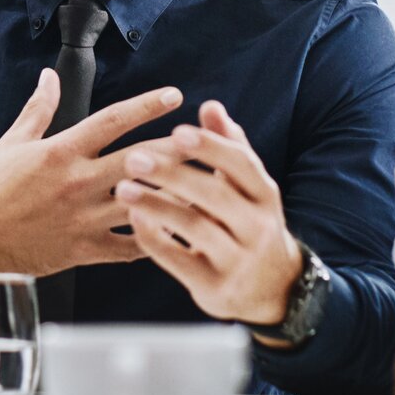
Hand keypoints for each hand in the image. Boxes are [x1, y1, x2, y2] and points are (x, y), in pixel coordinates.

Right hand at [0, 70, 186, 276]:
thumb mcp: (12, 143)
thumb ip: (39, 109)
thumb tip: (49, 77)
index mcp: (61, 151)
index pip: (112, 121)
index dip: (146, 106)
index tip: (174, 96)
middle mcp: (77, 182)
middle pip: (139, 160)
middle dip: (176, 149)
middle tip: (206, 140)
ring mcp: (84, 218)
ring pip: (143, 205)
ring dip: (175, 196)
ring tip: (206, 189)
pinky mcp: (85, 250)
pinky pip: (130, 246)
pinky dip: (155, 240)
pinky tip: (178, 233)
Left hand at [111, 101, 302, 332]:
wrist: (272, 288)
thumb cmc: (248, 223)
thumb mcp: (248, 188)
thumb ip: (229, 147)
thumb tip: (211, 105)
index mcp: (264, 195)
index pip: (241, 165)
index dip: (211, 147)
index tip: (177, 131)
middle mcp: (256, 227)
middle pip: (215, 196)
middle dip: (174, 175)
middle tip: (134, 158)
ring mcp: (237, 260)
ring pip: (195, 228)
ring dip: (157, 206)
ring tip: (123, 189)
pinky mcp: (215, 286)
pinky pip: (181, 261)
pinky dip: (155, 240)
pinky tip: (134, 220)